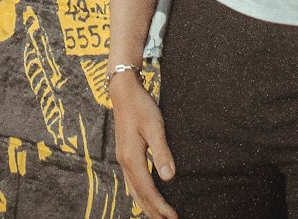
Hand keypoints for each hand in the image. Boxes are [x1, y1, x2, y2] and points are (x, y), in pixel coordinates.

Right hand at [111, 73, 177, 218]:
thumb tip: (168, 176)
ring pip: (134, 191)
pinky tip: (147, 197)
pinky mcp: (126, 154)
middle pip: (139, 195)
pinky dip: (141, 195)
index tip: (173, 218)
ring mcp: (123, 159)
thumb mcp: (154, 125)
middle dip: (153, 212)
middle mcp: (125, 162)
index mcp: (131, 158)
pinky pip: (133, 182)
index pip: (147, 190)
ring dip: (147, 206)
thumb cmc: (141, 106)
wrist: (124, 91)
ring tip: (159, 218)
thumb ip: (161, 151)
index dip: (160, 206)